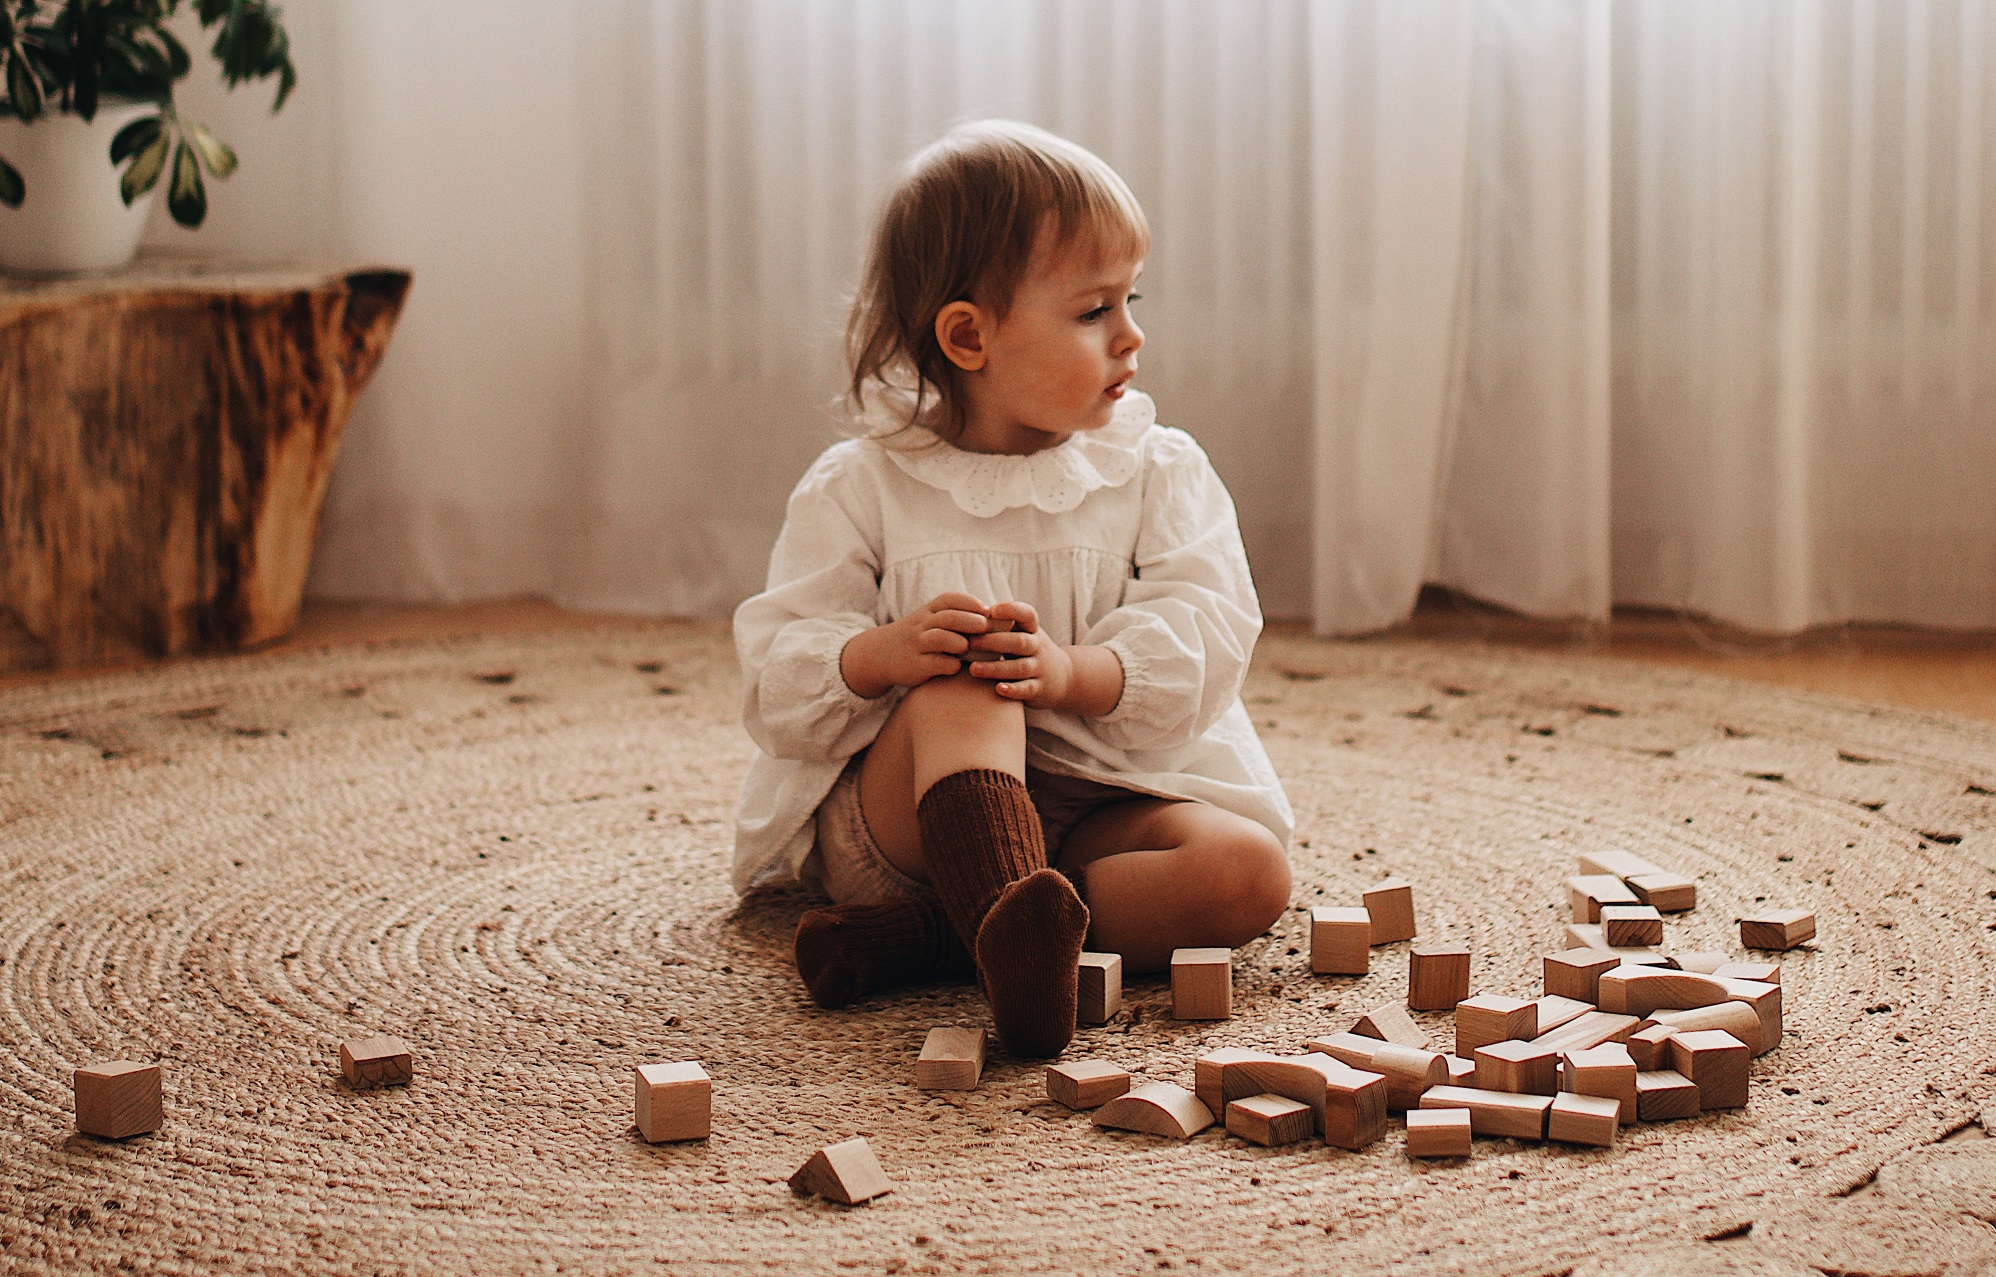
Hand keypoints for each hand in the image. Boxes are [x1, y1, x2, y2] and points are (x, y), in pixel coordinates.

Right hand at [840, 592, 994, 698]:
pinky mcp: (916, 665)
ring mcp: (917, 645)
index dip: (969, 603)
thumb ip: (956, 618)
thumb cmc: (918, 636)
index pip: (950, 599)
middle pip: (949, 617)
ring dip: (961, 643)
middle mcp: (922, 624)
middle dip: (971, 622)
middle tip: (987, 628)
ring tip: (971, 648)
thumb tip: (997, 621)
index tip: (987, 610)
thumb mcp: (931, 620)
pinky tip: (958, 667)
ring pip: (941, 639)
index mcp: (929, 611)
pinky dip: (951, 664)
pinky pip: (937, 663)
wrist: (881, 654)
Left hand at [961, 602, 1071, 708]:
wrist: (1063, 677)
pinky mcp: (1039, 689)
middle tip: (970, 643)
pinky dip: (1013, 690)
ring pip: (1019, 667)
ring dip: (995, 668)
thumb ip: (999, 625)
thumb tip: (962, 614)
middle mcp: (1037, 647)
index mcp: (1032, 629)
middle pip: (1019, 642)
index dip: (1012, 610)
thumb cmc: (1029, 650)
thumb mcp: (1022, 633)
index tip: (992, 610)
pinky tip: (997, 689)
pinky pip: (1026, 689)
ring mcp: (1039, 668)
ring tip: (973, 669)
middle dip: (994, 642)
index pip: (1027, 614)